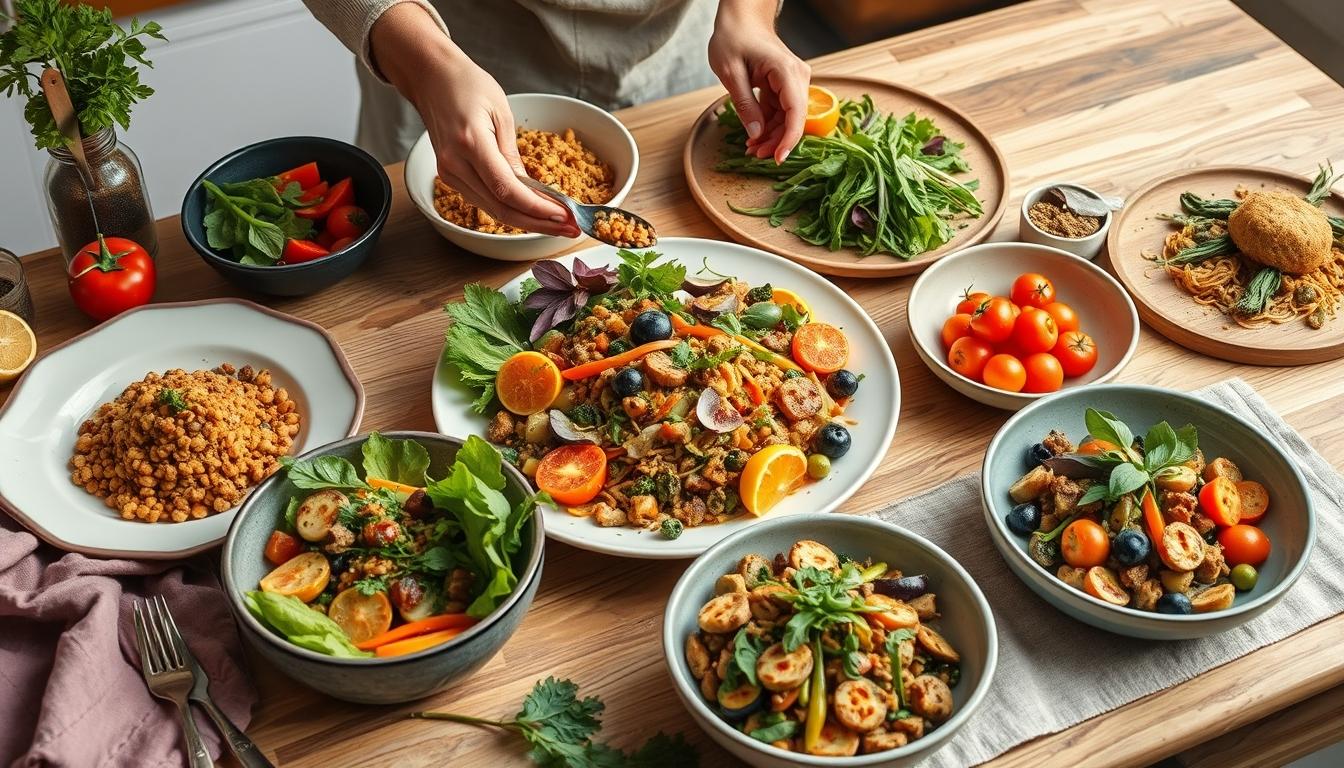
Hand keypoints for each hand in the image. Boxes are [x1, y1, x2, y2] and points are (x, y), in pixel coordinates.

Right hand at [370, 4, 576, 235]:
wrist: (431, 78)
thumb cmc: (467, 85)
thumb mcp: (501, 113)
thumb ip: (513, 155)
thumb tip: (530, 189)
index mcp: (471, 143)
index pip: (507, 190)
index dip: (537, 208)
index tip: (563, 216)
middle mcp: (455, 164)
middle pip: (501, 209)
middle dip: (539, 223)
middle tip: (569, 229)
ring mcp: (449, 174)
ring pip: (492, 211)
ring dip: (528, 221)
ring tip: (558, 224)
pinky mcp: (449, 177)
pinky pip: (483, 201)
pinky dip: (510, 209)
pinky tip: (533, 211)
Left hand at [708, 0, 810, 163]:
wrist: (741, 21)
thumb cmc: (733, 39)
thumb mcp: (731, 74)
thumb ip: (745, 105)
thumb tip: (757, 135)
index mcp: (785, 71)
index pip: (796, 112)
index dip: (789, 139)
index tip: (778, 158)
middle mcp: (797, 76)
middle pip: (794, 118)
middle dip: (776, 141)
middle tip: (753, 154)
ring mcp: (794, 81)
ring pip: (789, 118)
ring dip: (772, 136)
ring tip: (751, 149)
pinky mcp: (787, 85)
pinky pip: (782, 111)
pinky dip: (770, 125)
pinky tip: (755, 136)